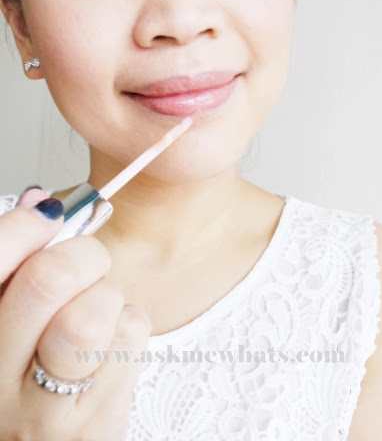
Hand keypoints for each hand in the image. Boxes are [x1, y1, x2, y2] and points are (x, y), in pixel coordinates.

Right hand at [0, 188, 150, 440]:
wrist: (52, 440)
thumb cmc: (31, 364)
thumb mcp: (10, 311)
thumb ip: (19, 260)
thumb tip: (42, 202)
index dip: (26, 225)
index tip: (50, 217)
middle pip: (48, 279)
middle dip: (83, 254)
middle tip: (87, 264)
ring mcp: (42, 413)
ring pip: (92, 314)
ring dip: (107, 297)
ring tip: (97, 312)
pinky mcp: (97, 426)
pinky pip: (130, 336)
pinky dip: (129, 325)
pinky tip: (110, 347)